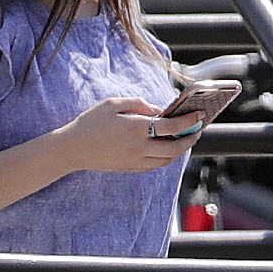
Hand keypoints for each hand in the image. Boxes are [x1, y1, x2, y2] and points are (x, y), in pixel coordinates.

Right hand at [56, 98, 198, 172]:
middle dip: (190, 137)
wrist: (73, 149)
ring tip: (187, 138)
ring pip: (168, 158)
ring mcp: (136, 160)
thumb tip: (159, 110)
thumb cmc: (91, 122)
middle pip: (175, 146)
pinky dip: (168, 157)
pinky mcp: (132, 168)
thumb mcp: (112, 104)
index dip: (188, 120)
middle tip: (198, 129)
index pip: (171, 126)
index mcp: (135, 128)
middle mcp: (139, 147)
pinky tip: (170, 148)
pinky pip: (157, 165)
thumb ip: (138, 104)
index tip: (199, 115)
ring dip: (181, 149)